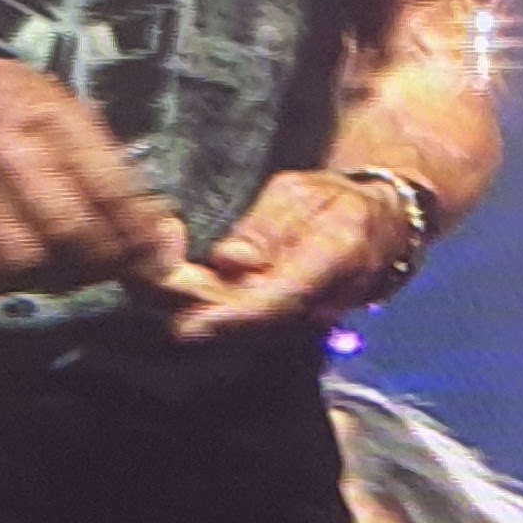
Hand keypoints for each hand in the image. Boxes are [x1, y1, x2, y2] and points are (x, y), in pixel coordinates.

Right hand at [0, 33, 184, 296]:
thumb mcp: (42, 94)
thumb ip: (92, 147)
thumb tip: (145, 212)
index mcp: (44, 112)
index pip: (110, 186)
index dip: (138, 231)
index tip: (151, 252)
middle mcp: (6, 147)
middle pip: (73, 231)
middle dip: (98, 259)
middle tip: (107, 264)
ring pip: (26, 259)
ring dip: (48, 273)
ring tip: (58, 263)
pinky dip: (0, 278)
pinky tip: (10, 262)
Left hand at [139, 169, 401, 344]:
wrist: (376, 225)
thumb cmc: (337, 199)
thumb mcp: (302, 194)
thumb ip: (266, 228)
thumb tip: (229, 260)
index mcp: (331, 261)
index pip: (278, 301)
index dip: (231, 316)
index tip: (187, 324)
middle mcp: (319, 303)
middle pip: (250, 324)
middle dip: (195, 309)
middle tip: (146, 279)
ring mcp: (302, 319)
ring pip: (241, 329)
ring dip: (192, 309)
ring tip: (148, 277)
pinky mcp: (282, 321)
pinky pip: (241, 322)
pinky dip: (203, 308)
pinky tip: (170, 283)